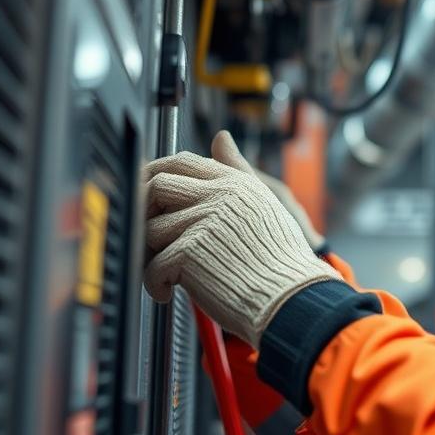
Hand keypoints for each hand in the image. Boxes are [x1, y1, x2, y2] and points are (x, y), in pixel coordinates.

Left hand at [143, 131, 340, 347]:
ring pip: (151, 229)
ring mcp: (203, 222)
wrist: (290, 296)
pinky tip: (170, 292)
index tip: (146, 192)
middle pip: (157, 186)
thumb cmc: (279, 257)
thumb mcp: (262, 202)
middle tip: (150, 237)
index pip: (182, 161)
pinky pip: (153, 265)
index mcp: (234, 183)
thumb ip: (237, 169)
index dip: (155, 173)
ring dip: (152, 254)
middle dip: (144, 211)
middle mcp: (218, 196)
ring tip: (169, 272)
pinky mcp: (190, 251)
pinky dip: (155, 284)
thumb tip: (220, 137)